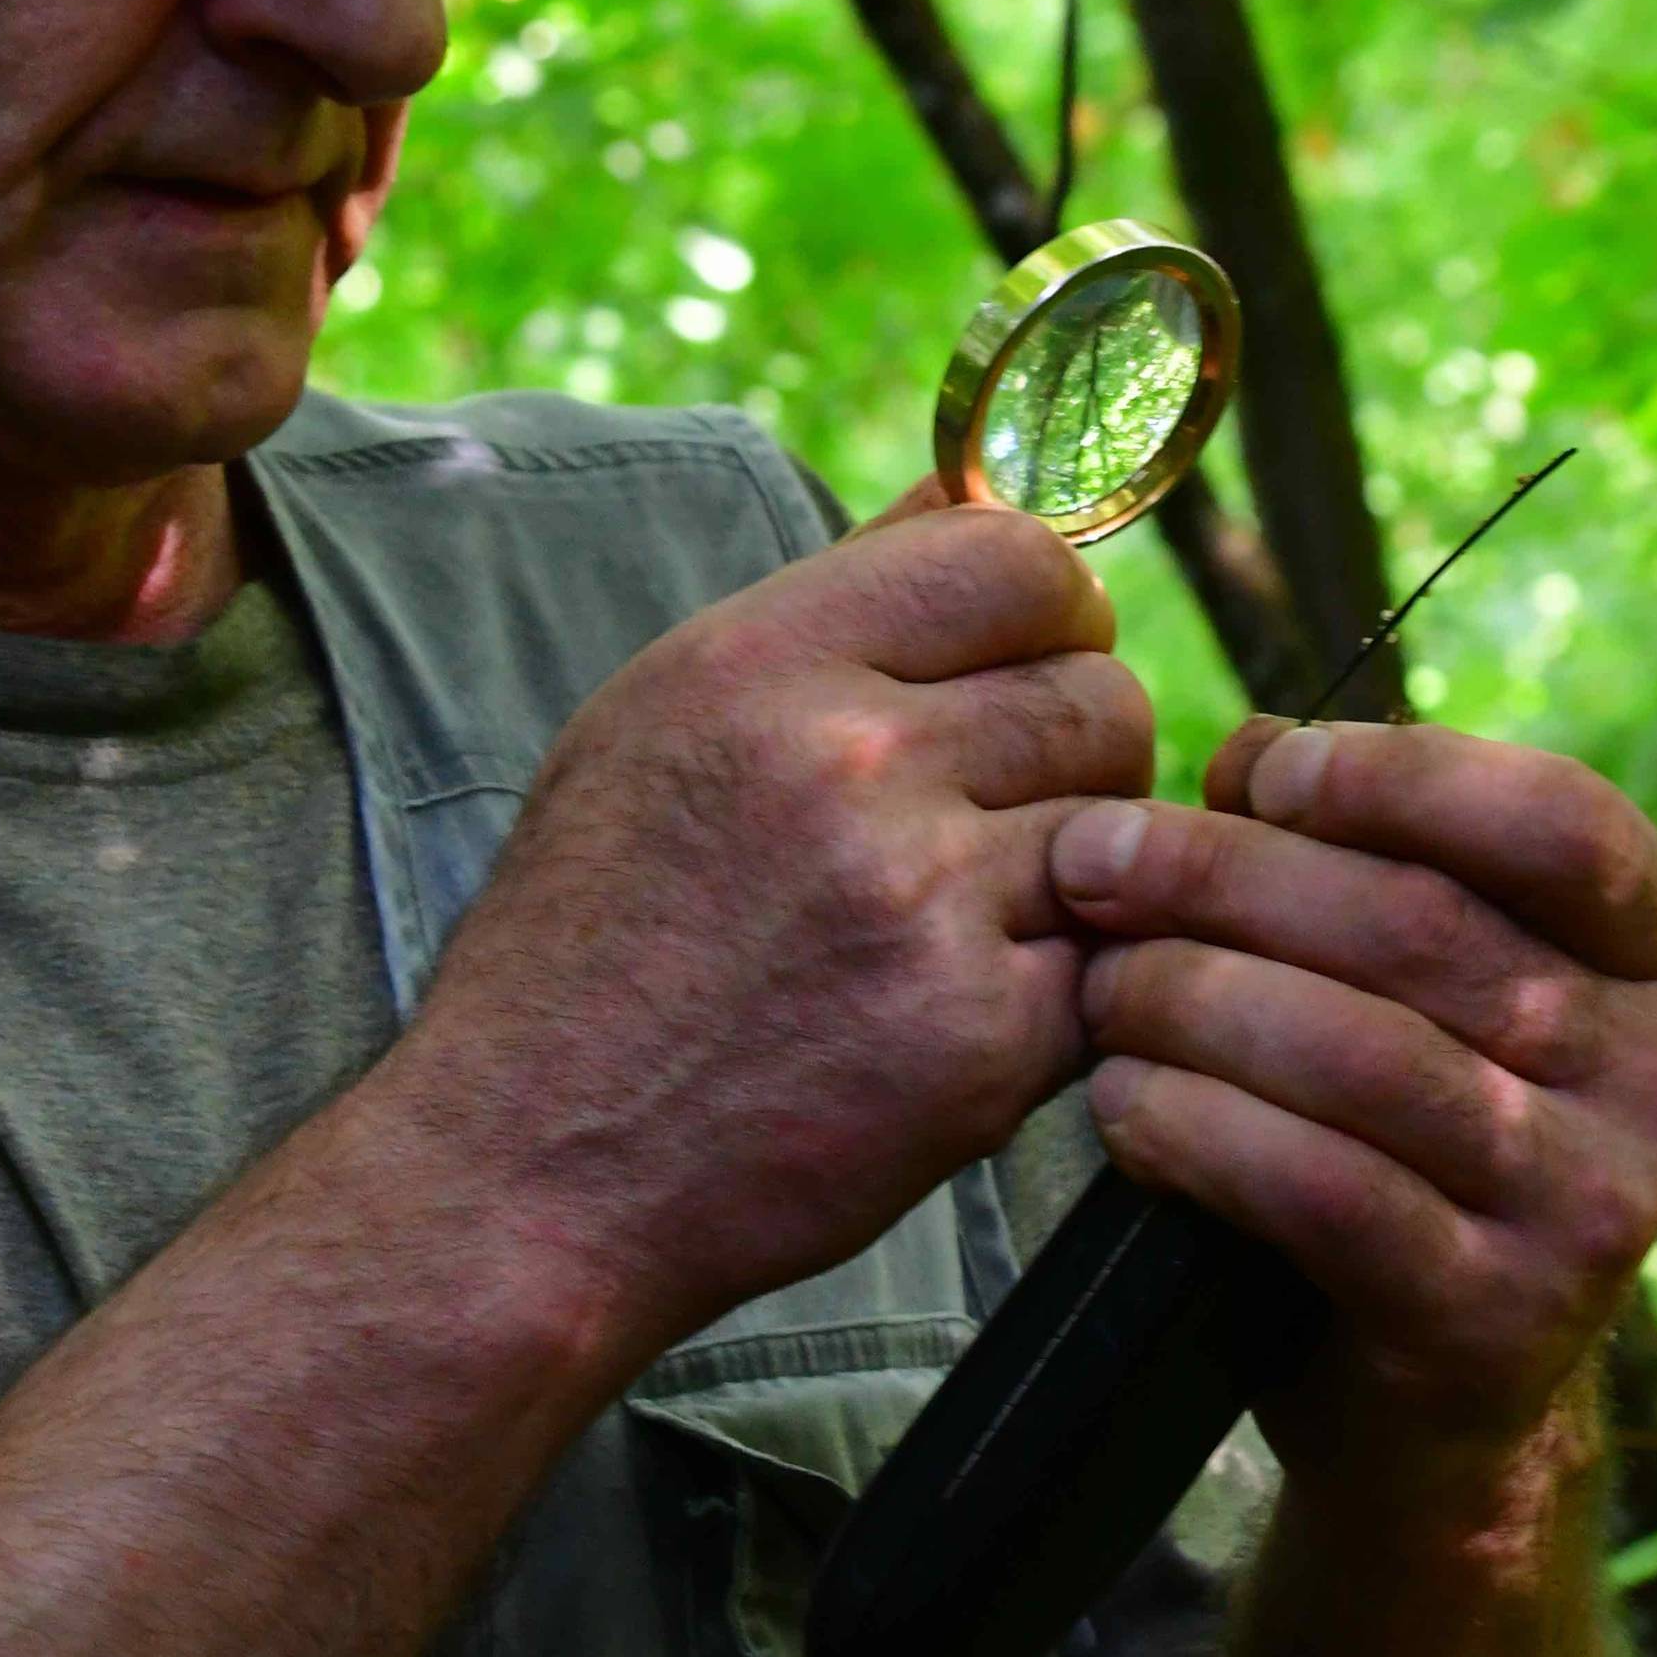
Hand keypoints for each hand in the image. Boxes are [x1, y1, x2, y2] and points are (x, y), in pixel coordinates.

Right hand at [403, 503, 1153, 1351]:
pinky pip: (1109, 966)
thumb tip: (974, 484)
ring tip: (977, 919)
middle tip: (1007, 818)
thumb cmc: (596, 940)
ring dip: (1084, 874)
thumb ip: (837, 600)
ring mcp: (921, 901)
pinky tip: (964, 1016)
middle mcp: (846, 760)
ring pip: (1127, 827)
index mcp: (762, 662)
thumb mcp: (663, 720)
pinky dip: (1063, 995)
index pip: (1020, 556)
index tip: (1031, 666)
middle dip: (1081, 753)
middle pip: (1101, 691)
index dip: (1056, 612)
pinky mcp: (980, 1038)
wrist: (530, 1172)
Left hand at [1050, 718, 1656, 1472]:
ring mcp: (1592, 1209)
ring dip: (1192, 998)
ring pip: (1363, 1054)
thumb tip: (1248, 754)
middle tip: (1090, 862)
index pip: (1563, 822)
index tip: (1259, 767)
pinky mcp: (1493, 1320)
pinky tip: (1123, 1100)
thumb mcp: (1425, 980)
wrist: (1438, 1395)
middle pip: (1426, 928)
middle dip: (1228, 876)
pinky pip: (1322, 1189)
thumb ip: (1362, 855)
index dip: (1400, 777)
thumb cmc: (1415, 1132)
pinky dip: (1198, 1128)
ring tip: (1097, 984)